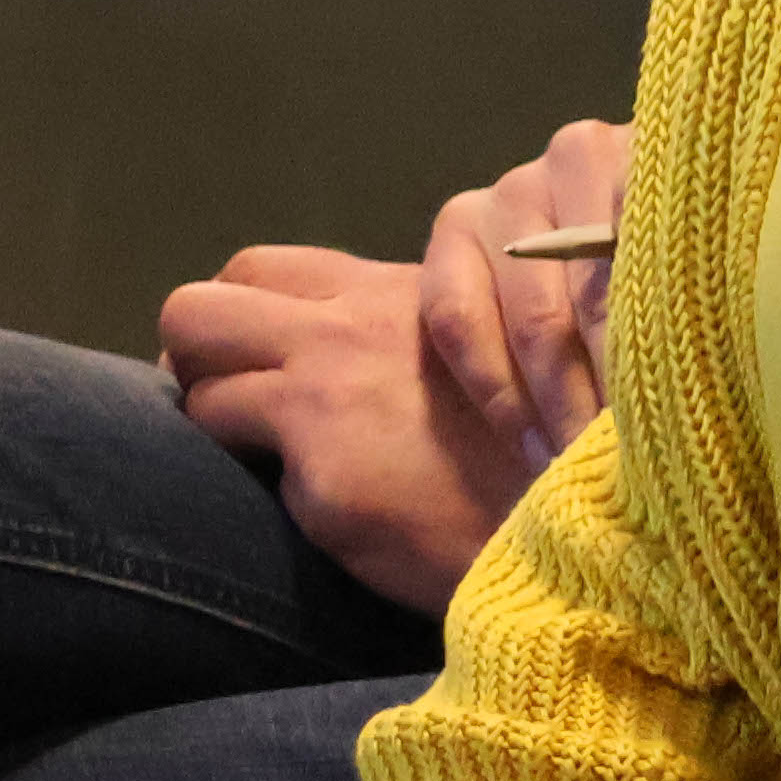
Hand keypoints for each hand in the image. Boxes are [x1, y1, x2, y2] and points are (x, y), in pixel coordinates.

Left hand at [154, 119, 630, 611]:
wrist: (588, 510)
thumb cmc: (545, 434)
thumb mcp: (486, 346)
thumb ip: (413, 335)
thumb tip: (345, 352)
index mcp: (389, 291)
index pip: (259, 269)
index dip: (235, 315)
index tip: (247, 363)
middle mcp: (347, 328)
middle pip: (200, 305)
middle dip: (192, 354)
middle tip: (224, 404)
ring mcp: (327, 396)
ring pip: (194, 379)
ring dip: (210, 417)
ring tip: (257, 458)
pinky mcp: (324, 472)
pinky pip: (243, 461)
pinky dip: (264, 486)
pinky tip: (322, 512)